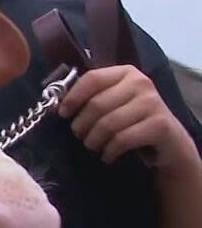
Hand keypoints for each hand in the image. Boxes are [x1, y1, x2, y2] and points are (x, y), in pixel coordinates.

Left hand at [59, 65, 194, 168]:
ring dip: (94, 141)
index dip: (73, 97)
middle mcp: (141, 83)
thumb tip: (58, 104)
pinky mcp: (160, 125)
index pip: (92, 78)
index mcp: (125, 73)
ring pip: (108, 124)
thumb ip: (92, 97)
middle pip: (96, 104)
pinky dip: (109, 151)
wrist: (168, 141)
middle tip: (80, 136)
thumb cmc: (131, 120)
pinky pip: (122, 139)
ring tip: (93, 146)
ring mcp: (152, 103)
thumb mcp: (113, 103)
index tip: (63, 113)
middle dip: (82, 125)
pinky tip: (108, 155)